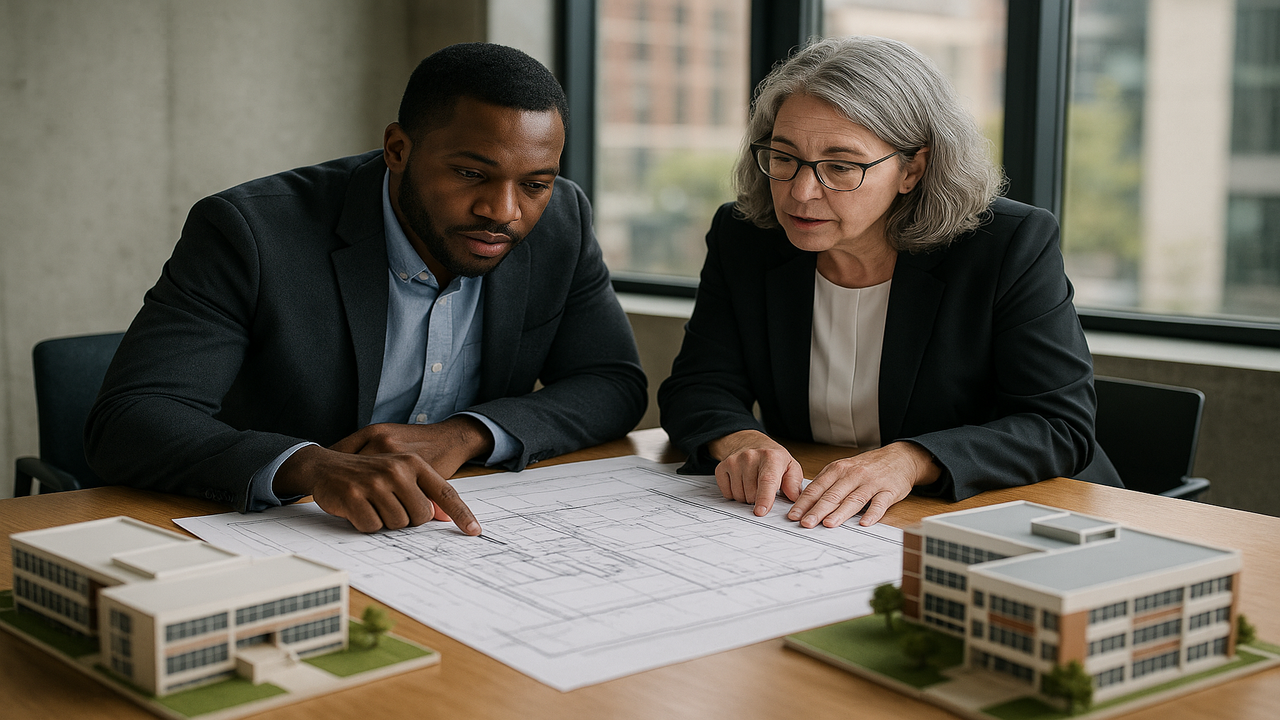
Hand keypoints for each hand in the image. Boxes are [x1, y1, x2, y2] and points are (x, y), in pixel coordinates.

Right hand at [275, 416, 493, 533]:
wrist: (325, 465)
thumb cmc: (367, 474)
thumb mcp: (398, 475)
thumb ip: (422, 493)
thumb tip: (445, 518)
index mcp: (412, 463)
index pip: (445, 492)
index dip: (461, 513)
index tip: (474, 531)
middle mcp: (396, 469)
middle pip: (420, 516)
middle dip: (407, 519)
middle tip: (389, 507)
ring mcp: (374, 482)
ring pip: (396, 524)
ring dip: (384, 522)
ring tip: (372, 505)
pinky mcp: (353, 495)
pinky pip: (371, 526)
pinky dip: (365, 524)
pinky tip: (357, 509)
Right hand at [708, 430, 804, 515]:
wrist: (750, 442)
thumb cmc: (772, 458)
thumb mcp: (790, 466)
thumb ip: (794, 483)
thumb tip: (794, 498)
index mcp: (771, 457)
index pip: (767, 480)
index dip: (764, 498)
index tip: (761, 512)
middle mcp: (750, 457)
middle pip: (751, 494)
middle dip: (758, 499)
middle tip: (763, 488)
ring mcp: (734, 461)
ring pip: (739, 495)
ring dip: (746, 497)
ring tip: (752, 484)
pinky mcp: (722, 466)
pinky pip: (727, 493)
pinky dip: (734, 494)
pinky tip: (741, 483)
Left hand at [787, 442, 939, 527]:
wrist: (899, 458)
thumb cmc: (867, 467)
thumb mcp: (843, 469)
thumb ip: (826, 484)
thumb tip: (804, 502)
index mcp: (838, 470)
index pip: (817, 488)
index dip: (804, 502)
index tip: (793, 516)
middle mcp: (853, 475)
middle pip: (832, 495)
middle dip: (817, 510)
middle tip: (806, 523)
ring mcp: (871, 483)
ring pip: (853, 499)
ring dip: (840, 513)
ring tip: (828, 524)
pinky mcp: (889, 491)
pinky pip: (879, 503)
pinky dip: (872, 513)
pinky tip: (864, 523)